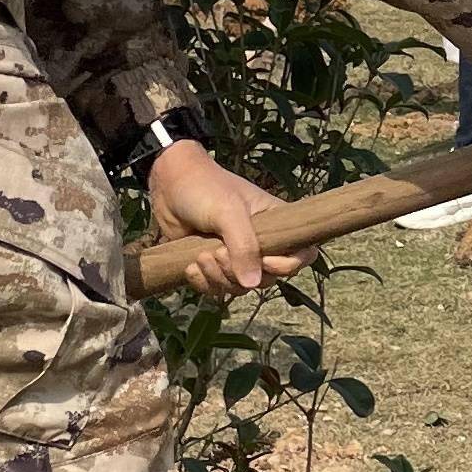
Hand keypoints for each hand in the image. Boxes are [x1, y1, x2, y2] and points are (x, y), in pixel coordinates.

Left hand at [148, 141, 302, 298]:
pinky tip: (190, 267)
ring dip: (218, 278)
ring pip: (239, 287)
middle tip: (218, 253)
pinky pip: (216, 288)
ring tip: (201, 257)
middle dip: (239, 273)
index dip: (287, 265)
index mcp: (276, 224)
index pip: (302, 254)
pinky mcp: (213, 265)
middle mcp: (260, 243)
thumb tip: (252, 284)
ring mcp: (235, 256)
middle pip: (266, 278)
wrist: (169, 183)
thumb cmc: (206, 189)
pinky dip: (203, 283)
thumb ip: (244, 247)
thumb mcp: (229, 213)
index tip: (263, 260)